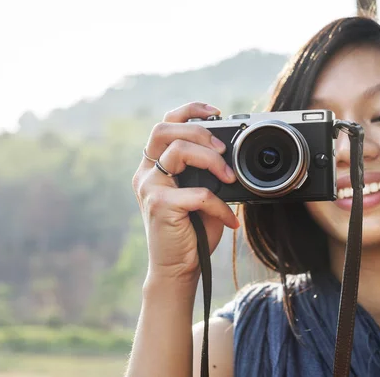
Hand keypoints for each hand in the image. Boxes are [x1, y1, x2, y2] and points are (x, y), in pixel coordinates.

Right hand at [132, 102, 239, 282]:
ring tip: (230, 178)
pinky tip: (230, 220)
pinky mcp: (159, 205)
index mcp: (154, 166)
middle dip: (200, 132)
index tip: (216, 113)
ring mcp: (149, 188)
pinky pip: (199, 193)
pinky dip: (220, 206)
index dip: (189, 111)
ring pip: (179, 151)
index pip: (165, 124)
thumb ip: (208, 173)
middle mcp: (146, 173)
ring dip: (212, 160)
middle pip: (165, 129)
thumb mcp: (201, 194)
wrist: (178, 269)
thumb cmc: (192, 232)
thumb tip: (233, 154)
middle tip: (224, 151)